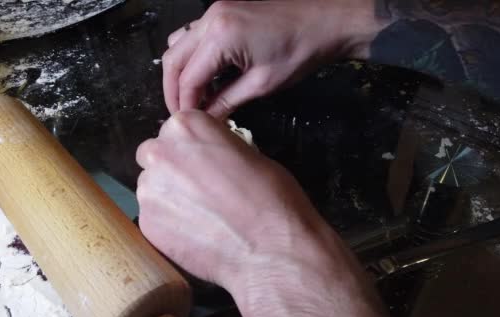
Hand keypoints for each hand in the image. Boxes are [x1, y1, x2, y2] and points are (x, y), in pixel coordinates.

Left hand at [136, 110, 398, 316]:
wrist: (277, 255)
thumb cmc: (278, 203)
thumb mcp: (255, 158)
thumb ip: (221, 147)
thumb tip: (208, 149)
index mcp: (189, 127)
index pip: (177, 125)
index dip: (194, 148)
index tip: (207, 164)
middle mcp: (161, 153)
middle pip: (158, 153)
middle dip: (178, 169)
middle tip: (206, 192)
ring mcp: (151, 191)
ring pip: (154, 185)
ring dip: (172, 195)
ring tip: (205, 215)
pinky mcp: (149, 224)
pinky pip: (154, 215)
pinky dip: (170, 222)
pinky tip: (199, 232)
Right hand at [162, 0, 383, 117]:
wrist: (326, 22)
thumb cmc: (302, 50)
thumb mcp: (262, 84)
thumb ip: (227, 101)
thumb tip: (207, 117)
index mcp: (220, 35)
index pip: (188, 77)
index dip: (184, 104)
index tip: (188, 122)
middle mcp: (212, 18)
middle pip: (174, 58)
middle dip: (174, 90)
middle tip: (183, 114)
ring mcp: (216, 11)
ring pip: (179, 44)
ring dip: (181, 72)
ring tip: (193, 97)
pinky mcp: (223, 11)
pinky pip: (195, 35)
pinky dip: (193, 57)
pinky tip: (206, 76)